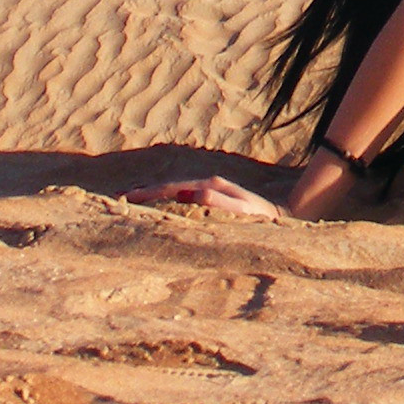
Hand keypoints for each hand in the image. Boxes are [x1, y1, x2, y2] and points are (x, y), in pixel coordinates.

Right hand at [127, 174, 283, 218]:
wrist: (282, 217)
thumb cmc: (262, 219)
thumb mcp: (241, 211)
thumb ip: (215, 202)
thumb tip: (184, 194)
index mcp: (210, 185)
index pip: (171, 188)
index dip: (148, 193)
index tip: (126, 197)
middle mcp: (208, 185)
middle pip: (169, 186)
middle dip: (145, 191)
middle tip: (120, 198)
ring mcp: (210, 191)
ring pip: (175, 191)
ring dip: (154, 195)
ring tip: (132, 201)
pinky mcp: (213, 199)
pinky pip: (183, 198)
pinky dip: (167, 200)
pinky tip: (160, 207)